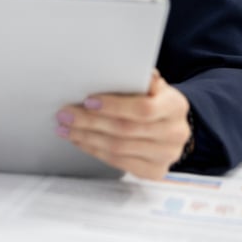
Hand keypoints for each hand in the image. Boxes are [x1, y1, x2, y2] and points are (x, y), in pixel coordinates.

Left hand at [55, 70, 191, 179]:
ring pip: (118, 149)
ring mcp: (166, 156)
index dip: (113, 106)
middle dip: (90, 122)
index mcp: (175, 106)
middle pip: (125, 130)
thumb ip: (137, 79)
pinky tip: (80, 140)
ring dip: (86, 137)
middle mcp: (175, 133)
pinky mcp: (154, 172)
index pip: (143, 109)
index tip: (87, 101)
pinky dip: (95, 150)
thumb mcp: (152, 85)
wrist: (172, 125)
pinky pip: (118, 162)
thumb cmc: (155, 100)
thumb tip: (118, 69)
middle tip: (65, 114)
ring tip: (66, 128)